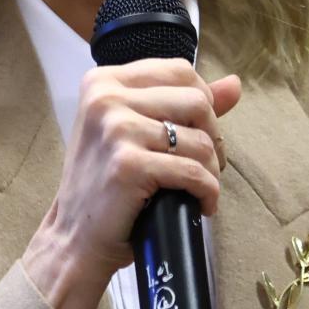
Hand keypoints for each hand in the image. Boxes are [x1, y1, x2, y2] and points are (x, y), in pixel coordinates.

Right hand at [23, 59, 240, 308]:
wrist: (74, 237)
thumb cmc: (106, 184)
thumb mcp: (134, 131)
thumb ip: (181, 103)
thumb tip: (234, 84)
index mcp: (103, 81)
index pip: (178, 70)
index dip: (202, 102)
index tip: (198, 132)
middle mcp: (105, 98)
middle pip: (196, 100)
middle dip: (213, 136)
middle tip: (205, 164)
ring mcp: (115, 129)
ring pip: (200, 138)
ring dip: (212, 170)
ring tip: (200, 187)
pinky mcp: (128, 164)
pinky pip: (193, 171)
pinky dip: (208, 192)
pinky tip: (201, 204)